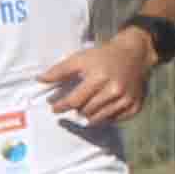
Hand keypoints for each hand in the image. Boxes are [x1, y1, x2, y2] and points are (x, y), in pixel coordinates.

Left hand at [37, 32, 157, 127]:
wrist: (134, 53)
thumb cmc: (103, 55)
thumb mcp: (81, 58)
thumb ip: (60, 70)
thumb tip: (39, 80)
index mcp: (99, 77)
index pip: (75, 100)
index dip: (61, 106)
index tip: (54, 108)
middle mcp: (114, 90)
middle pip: (86, 111)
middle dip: (76, 109)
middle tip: (73, 104)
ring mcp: (126, 100)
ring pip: (99, 118)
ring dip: (89, 115)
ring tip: (85, 108)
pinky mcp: (135, 106)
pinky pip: (114, 120)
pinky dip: (105, 117)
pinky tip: (101, 109)